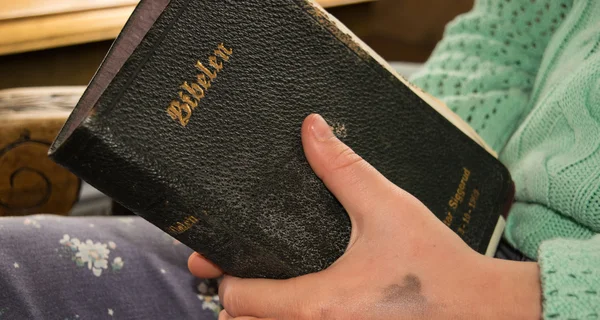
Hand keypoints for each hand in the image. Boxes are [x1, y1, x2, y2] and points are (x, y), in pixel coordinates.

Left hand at [189, 114, 541, 319]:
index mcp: (319, 305)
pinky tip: (298, 306)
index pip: (239, 301)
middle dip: (236, 305)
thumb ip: (342, 168)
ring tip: (266, 295)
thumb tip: (311, 128)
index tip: (228, 261)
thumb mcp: (386, 206)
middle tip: (241, 278)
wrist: (483, 309)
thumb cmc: (437, 265)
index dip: (227, 278)